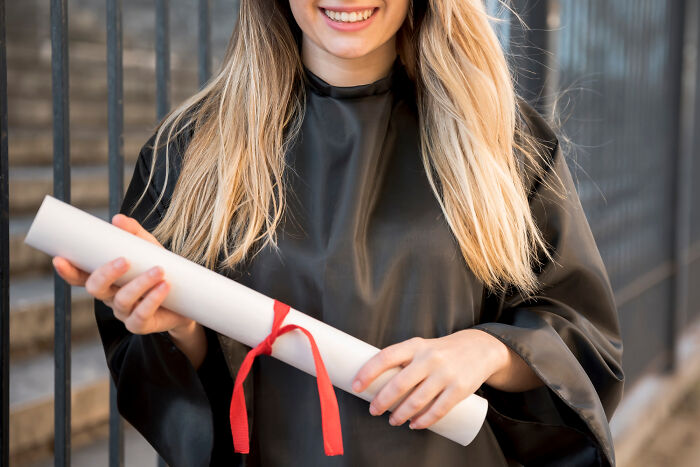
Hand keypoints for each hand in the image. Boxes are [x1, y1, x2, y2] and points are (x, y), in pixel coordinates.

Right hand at [52, 213, 194, 335]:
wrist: (187, 299)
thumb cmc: (161, 270)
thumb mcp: (149, 248)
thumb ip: (134, 233)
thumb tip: (117, 218)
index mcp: (107, 280)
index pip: (80, 277)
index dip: (68, 270)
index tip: (60, 258)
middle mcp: (111, 297)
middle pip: (96, 289)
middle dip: (107, 273)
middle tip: (124, 260)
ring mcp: (124, 313)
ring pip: (123, 300)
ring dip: (140, 283)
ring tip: (159, 270)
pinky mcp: (140, 324)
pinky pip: (142, 314)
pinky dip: (153, 299)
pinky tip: (164, 286)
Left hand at [351, 329, 510, 429]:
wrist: (479, 348)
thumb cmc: (441, 351)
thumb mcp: (421, 346)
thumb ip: (402, 360)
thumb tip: (375, 381)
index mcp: (415, 345)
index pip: (385, 357)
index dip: (368, 372)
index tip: (356, 386)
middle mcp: (429, 358)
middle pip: (399, 384)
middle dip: (382, 401)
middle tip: (374, 410)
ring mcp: (445, 374)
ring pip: (416, 401)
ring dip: (400, 415)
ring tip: (393, 420)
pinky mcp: (459, 389)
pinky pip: (438, 410)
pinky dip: (423, 421)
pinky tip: (414, 424)